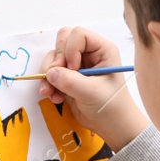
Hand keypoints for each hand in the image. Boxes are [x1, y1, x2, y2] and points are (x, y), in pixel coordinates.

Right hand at [40, 25, 147, 150]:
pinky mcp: (68, 77)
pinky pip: (50, 72)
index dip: (70, 49)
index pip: (78, 34)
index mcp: (102, 49)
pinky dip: (48, 84)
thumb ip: (69, 81)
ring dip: (48, 74)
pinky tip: (55, 98)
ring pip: (53, 57)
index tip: (73, 69)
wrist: (111, 126)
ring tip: (52, 93)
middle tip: (58, 78)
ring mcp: (77, 65)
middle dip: (56, 60)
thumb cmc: (110, 106)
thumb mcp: (91, 92)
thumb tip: (49, 73)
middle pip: (62, 41)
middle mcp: (88, 53)